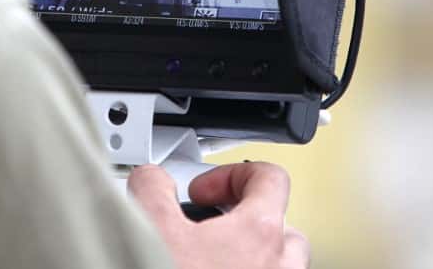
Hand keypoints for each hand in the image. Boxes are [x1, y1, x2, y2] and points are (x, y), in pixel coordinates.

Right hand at [128, 163, 308, 268]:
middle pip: (281, 226)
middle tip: (209, 226)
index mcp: (259, 232)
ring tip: (211, 260)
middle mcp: (279, 266)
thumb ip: (153, 189)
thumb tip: (151, 179)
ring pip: (279, 266)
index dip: (234, 174)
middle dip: (244, 220)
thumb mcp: (152, 228)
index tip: (203, 190)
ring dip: (250, 257)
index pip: (270, 178)